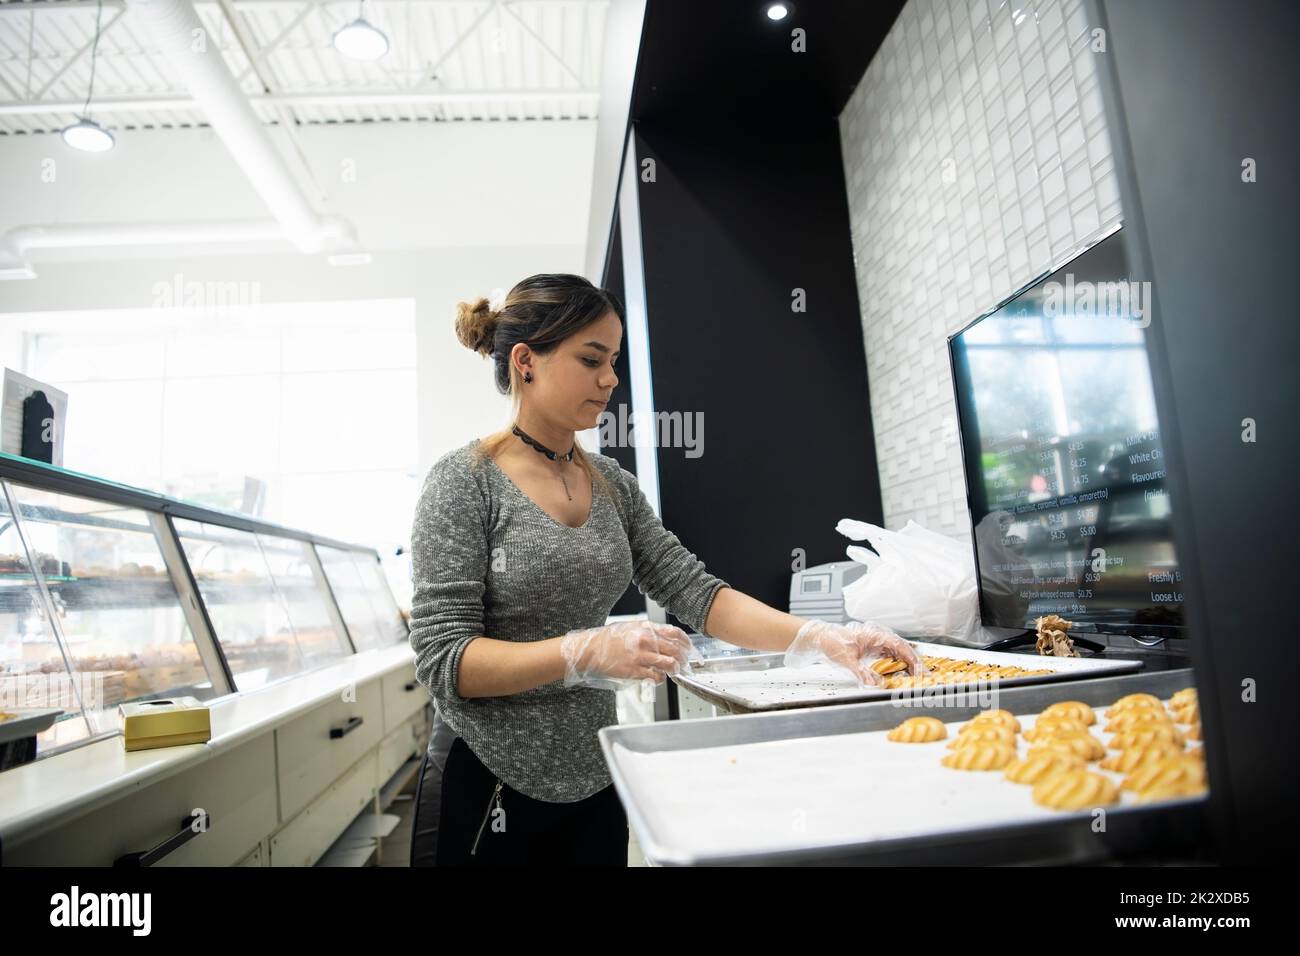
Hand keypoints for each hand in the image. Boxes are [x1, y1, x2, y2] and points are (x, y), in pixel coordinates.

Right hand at [559, 620, 692, 689]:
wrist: (591, 650)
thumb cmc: (608, 639)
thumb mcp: (630, 627)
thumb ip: (649, 630)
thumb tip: (666, 636)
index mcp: (645, 628)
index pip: (674, 633)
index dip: (686, 642)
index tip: (688, 647)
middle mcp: (645, 641)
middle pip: (675, 650)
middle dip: (683, 658)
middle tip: (684, 663)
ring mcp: (640, 656)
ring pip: (669, 664)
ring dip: (674, 669)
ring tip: (673, 671)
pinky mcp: (634, 671)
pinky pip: (656, 677)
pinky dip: (661, 679)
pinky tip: (658, 677)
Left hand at [784, 619, 926, 686]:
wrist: (821, 637)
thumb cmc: (832, 642)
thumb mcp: (846, 659)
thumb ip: (861, 672)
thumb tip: (873, 684)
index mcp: (875, 635)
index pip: (900, 646)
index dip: (912, 659)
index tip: (920, 671)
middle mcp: (879, 637)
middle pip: (903, 650)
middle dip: (915, 663)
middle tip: (924, 678)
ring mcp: (877, 643)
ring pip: (899, 653)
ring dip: (908, 665)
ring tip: (917, 678)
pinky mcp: (874, 649)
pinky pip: (891, 656)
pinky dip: (899, 665)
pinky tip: (902, 674)